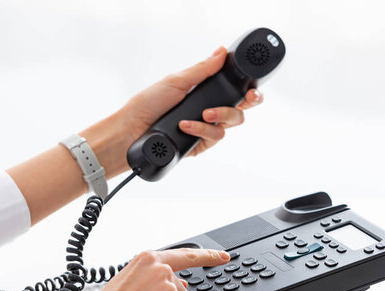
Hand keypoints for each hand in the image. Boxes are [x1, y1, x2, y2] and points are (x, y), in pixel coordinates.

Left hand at [81, 46, 263, 176]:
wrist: (132, 131)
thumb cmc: (148, 104)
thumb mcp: (176, 81)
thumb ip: (202, 69)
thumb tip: (221, 52)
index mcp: (205, 92)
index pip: (234, 91)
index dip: (249, 90)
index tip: (252, 89)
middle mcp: (209, 111)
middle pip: (240, 109)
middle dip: (247, 103)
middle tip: (246, 99)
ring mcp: (206, 129)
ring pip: (232, 123)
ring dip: (220, 116)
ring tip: (203, 114)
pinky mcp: (201, 145)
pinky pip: (215, 137)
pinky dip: (202, 129)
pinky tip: (186, 126)